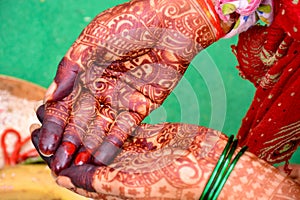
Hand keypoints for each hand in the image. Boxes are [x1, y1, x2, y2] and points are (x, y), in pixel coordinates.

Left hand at [32, 122, 299, 198]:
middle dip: (65, 133)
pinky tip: (93, 99)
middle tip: (45, 114)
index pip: (75, 173)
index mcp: (113, 184)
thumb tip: (63, 176)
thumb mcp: (134, 185)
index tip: (39, 139)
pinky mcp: (145, 133)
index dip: (55, 157)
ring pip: (99, 133)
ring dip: (81, 120)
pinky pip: (119, 122)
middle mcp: (119, 167)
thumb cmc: (176, 183)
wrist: (212, 167)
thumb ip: (99, 182)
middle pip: (84, 150)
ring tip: (64, 103)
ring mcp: (132, 150)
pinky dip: (105, 113)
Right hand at [33, 0, 225, 174]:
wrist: (169, 24)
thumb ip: (72, 66)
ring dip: (90, 146)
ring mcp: (121, 98)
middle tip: (60, 163)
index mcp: (86, 73)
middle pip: (82, 120)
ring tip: (79, 165)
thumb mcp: (94, 39)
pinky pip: (127, 126)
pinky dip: (115, 141)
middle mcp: (101, 89)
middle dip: (71, 142)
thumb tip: (51, 95)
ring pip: (102, 127)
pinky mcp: (142, 105)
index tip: (48, 143)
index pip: (65, 104)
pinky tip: (102, 156)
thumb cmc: (129, 23)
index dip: (56, 124)